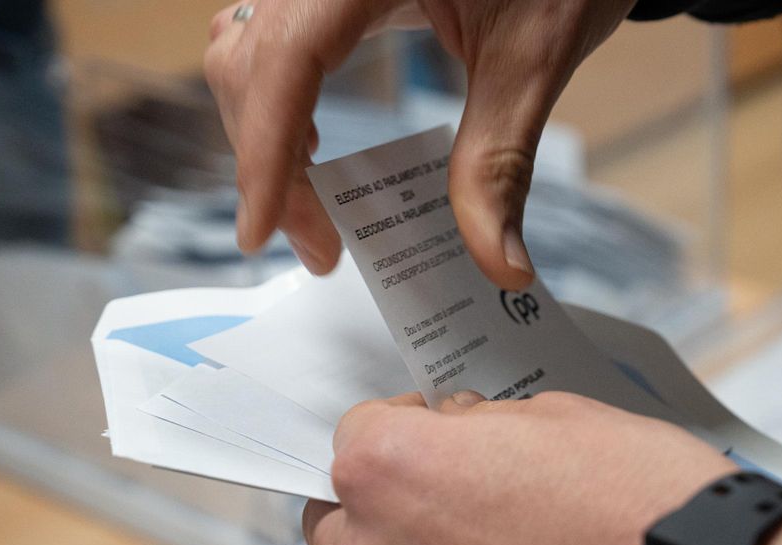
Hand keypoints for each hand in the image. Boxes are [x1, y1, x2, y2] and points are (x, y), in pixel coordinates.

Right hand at [205, 0, 637, 288]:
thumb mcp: (533, 59)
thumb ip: (500, 164)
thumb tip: (499, 265)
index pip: (286, 60)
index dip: (263, 151)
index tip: (259, 231)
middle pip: (253, 65)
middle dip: (270, 166)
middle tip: (320, 248)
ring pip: (248, 54)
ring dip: (264, 136)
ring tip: (310, 209)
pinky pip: (272, 41)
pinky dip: (276, 102)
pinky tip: (305, 146)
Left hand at [303, 390, 734, 544]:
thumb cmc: (637, 502)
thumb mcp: (552, 416)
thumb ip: (476, 424)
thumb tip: (453, 429)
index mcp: (386, 469)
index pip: (356, 433)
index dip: (405, 427)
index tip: (438, 435)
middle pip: (342, 516)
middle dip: (389, 502)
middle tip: (454, 500)